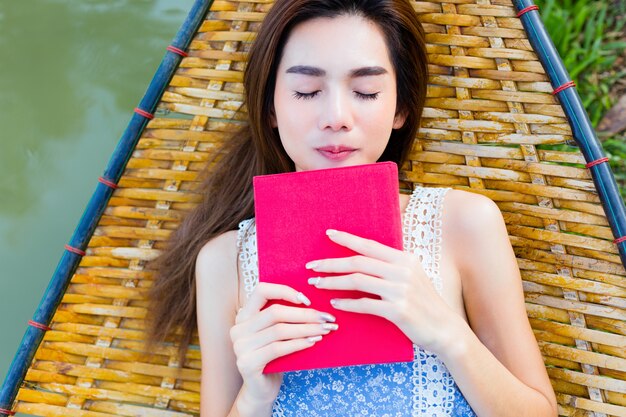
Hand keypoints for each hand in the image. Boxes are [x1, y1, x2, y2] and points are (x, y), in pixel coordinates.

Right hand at [229, 282, 338, 404]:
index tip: (307, 300)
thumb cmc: (273, 357)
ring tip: (324, 329)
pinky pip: (278, 348)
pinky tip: (313, 342)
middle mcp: (238, 328)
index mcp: (244, 315)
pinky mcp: (247, 363)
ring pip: (279, 330)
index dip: (285, 291)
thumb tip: (314, 303)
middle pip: (275, 312)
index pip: (261, 290)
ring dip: (306, 329)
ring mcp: (240, 346)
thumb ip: (284, 317)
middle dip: (305, 314)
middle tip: (326, 318)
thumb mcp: (276, 333)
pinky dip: (298, 343)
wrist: (261, 390)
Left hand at [305, 229, 457, 353]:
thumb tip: (364, 256)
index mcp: (405, 259)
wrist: (445, 329)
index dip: (347, 239)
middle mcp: (402, 271)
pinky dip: (347, 303)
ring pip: (357, 281)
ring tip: (317, 284)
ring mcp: (400, 290)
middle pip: (358, 262)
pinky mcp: (398, 310)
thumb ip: (391, 266)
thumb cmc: (425, 303)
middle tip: (312, 266)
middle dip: (331, 263)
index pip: (370, 245)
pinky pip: (364, 304)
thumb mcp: (413, 277)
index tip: (328, 234)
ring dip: (333, 282)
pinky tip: (335, 303)